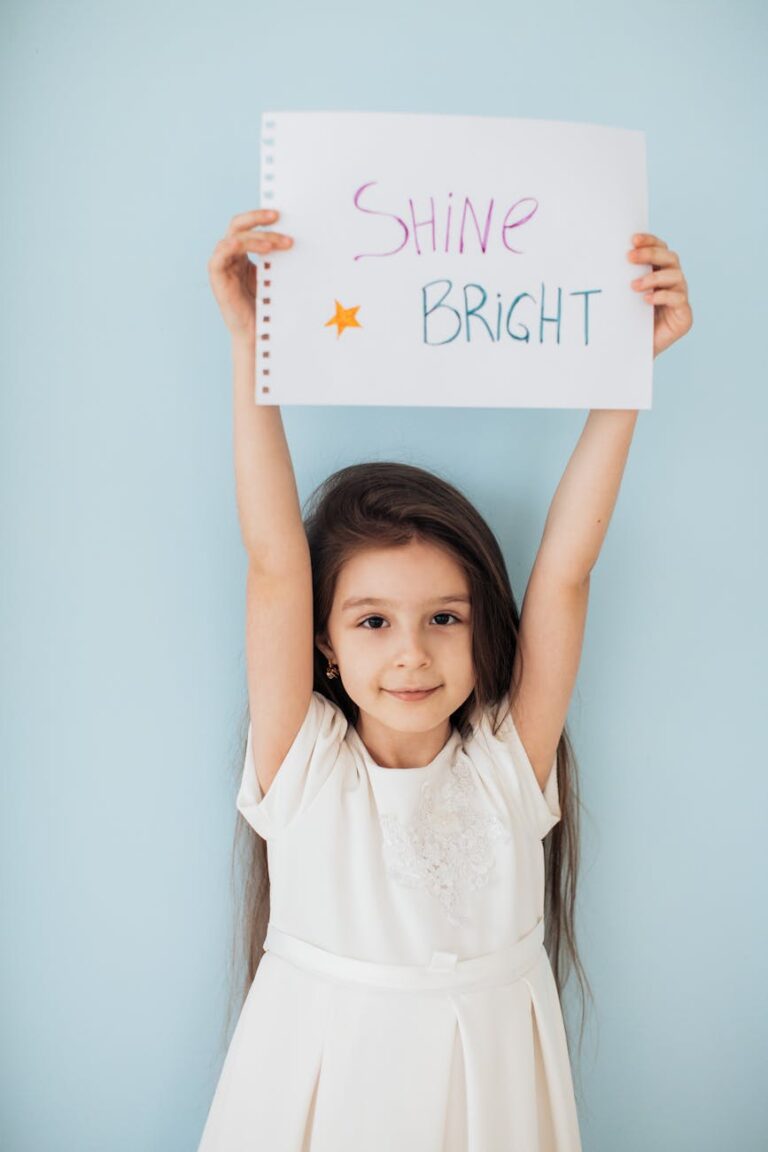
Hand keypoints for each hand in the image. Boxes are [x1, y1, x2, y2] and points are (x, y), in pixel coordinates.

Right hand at [207, 208, 293, 341]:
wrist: (259, 333)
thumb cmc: (268, 306)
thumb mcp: (275, 276)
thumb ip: (278, 257)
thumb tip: (296, 237)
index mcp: (243, 253)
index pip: (249, 226)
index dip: (262, 217)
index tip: (283, 214)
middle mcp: (231, 255)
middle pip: (239, 225)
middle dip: (258, 219)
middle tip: (278, 218)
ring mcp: (223, 265)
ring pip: (233, 238)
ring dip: (255, 237)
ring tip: (275, 244)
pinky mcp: (217, 278)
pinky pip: (219, 256)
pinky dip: (231, 246)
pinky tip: (246, 245)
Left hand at [628, 233, 692, 357]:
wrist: (632, 353)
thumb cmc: (626, 323)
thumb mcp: (621, 297)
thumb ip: (621, 278)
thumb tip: (602, 256)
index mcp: (660, 273)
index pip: (660, 249)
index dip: (649, 241)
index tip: (632, 239)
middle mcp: (673, 283)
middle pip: (670, 258)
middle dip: (650, 254)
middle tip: (630, 257)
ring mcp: (680, 298)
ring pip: (675, 276)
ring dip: (654, 277)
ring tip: (634, 285)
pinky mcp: (684, 316)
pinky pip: (678, 299)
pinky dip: (662, 296)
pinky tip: (647, 299)